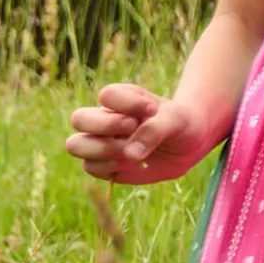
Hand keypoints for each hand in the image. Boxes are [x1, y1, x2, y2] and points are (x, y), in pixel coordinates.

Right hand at [65, 84, 209, 183]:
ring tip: (130, 152)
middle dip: (104, 126)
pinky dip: (108, 167)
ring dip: (103, 150)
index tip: (152, 109)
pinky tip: (130, 164)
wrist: (188, 145)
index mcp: (121, 99)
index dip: (127, 103)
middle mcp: (105, 118)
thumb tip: (130, 154)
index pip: (107, 95)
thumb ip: (154, 131)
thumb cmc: (180, 124)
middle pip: (79, 119)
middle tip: (132, 127)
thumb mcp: (175, 121)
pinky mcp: (105, 164)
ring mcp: (102, 142)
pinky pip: (90, 167)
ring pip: (76, 145)